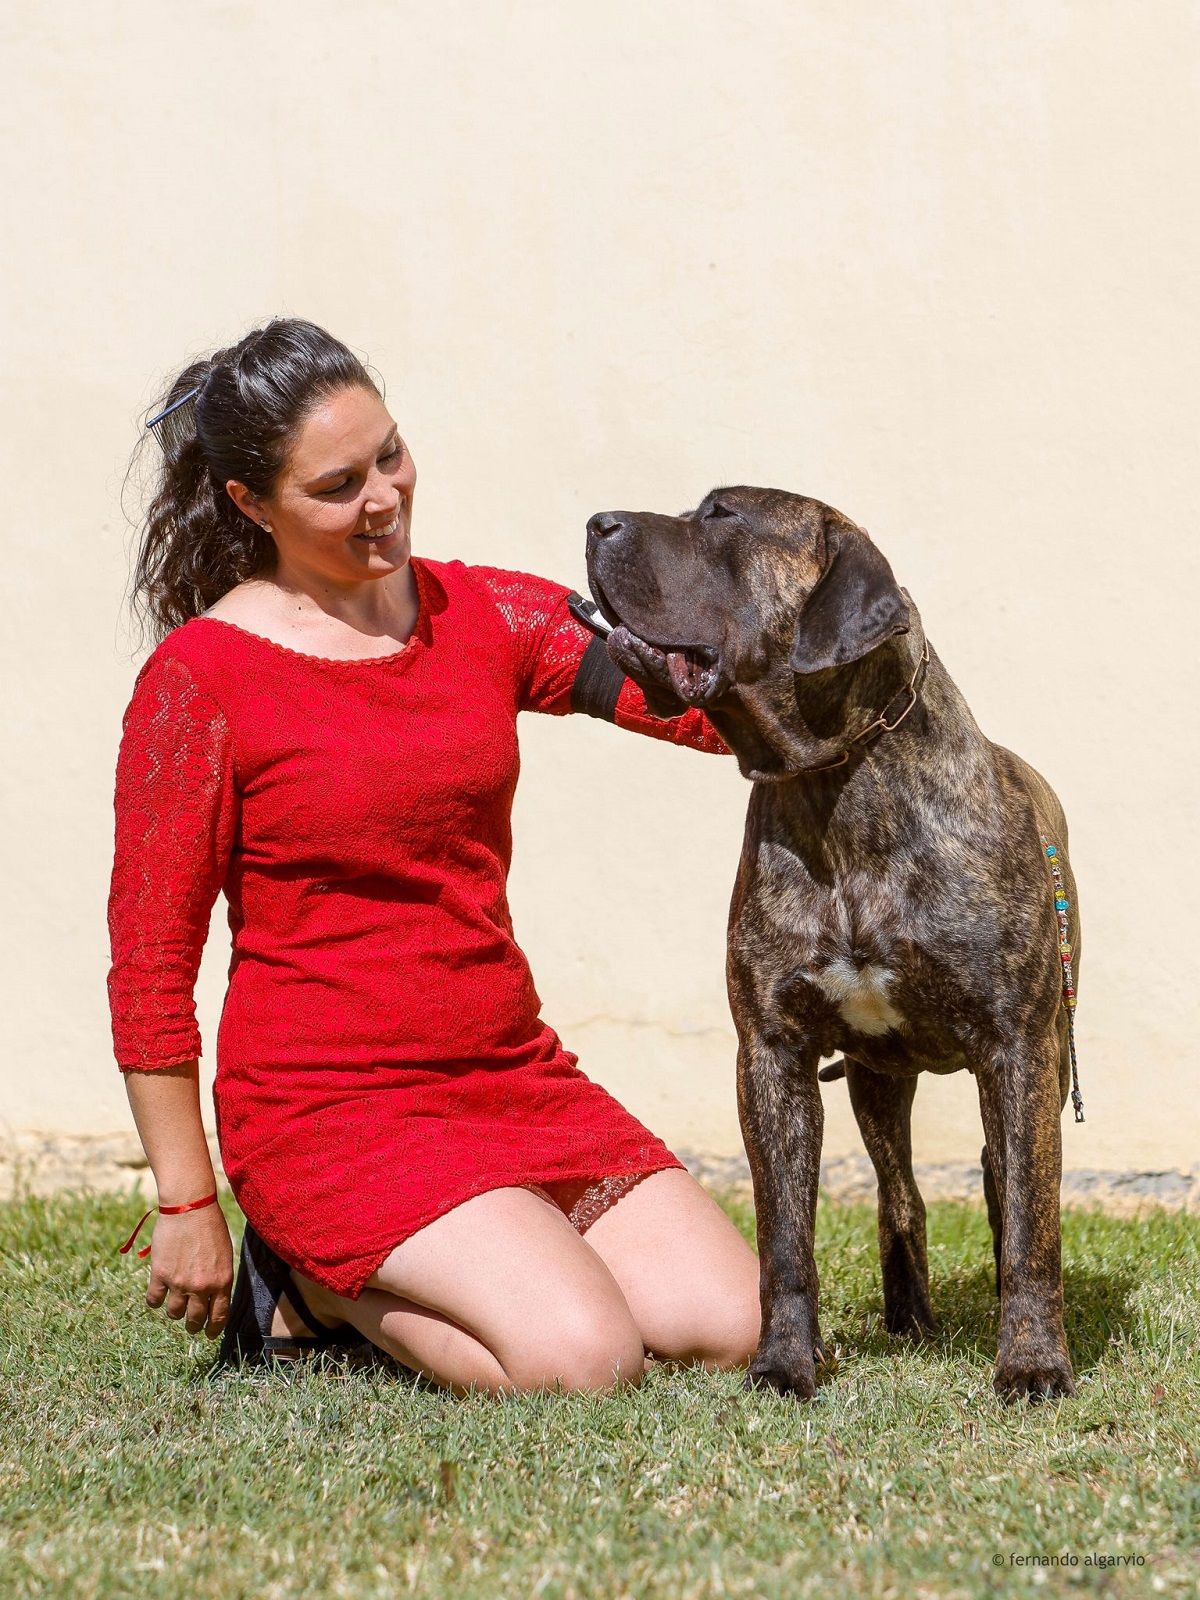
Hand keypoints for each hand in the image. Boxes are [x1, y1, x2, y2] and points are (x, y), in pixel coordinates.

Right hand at [144, 1203, 233, 1338]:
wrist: (190, 1207)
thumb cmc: (211, 1227)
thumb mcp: (224, 1255)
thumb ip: (219, 1279)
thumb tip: (212, 1300)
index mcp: (222, 1281)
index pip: (219, 1317)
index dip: (213, 1329)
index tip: (209, 1334)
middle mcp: (202, 1286)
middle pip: (194, 1320)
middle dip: (193, 1325)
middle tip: (191, 1324)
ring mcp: (179, 1282)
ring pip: (174, 1313)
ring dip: (174, 1311)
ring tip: (176, 1303)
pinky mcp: (160, 1275)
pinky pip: (154, 1300)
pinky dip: (155, 1300)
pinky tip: (158, 1294)